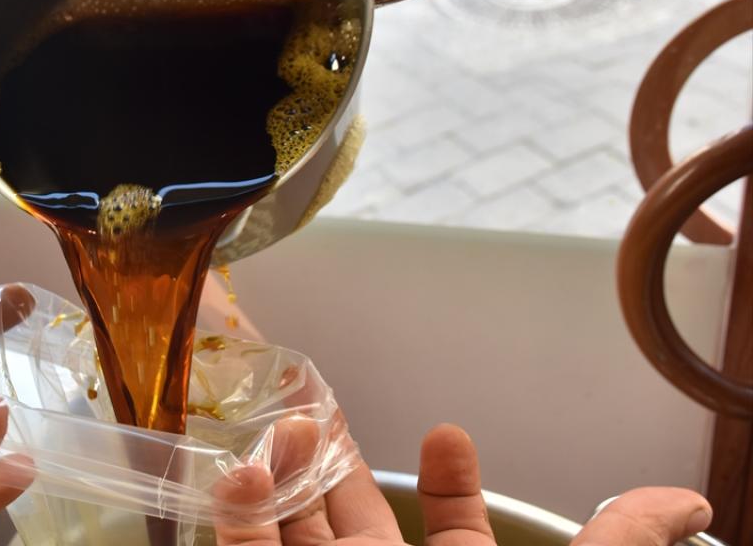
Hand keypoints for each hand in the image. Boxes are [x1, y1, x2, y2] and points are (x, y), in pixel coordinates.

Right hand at [214, 422, 711, 544]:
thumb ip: (620, 543)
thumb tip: (693, 504)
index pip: (450, 534)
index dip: (448, 483)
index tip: (449, 434)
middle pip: (353, 522)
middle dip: (337, 461)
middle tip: (319, 401)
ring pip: (294, 537)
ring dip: (284, 478)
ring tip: (289, 426)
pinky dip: (240, 523)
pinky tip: (243, 475)